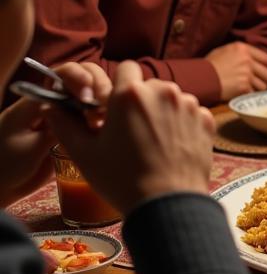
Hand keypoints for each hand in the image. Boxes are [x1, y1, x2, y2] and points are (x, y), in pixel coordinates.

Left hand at [0, 62, 110, 206]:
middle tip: (104, 108)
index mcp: (35, 102)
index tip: (90, 97)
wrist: (1, 188)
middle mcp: (52, 104)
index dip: (80, 78)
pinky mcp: (71, 132)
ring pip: (88, 98)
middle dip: (97, 86)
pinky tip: (109, 129)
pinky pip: (90, 117)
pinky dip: (103, 118)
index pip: (61, 75)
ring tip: (108, 120)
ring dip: (103, 102)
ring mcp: (63, 117)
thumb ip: (54, 130)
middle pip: (79, 80)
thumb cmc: (6, 167)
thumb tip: (79, 114)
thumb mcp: (30, 148)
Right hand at [45, 61, 213, 212]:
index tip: (116, 107)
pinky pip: (190, 113)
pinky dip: (182, 124)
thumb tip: (53, 107)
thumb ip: (65, 124)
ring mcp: (188, 105)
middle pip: (149, 85)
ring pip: (171, 98)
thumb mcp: (83, 154)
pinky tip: (172, 147)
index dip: (120, 86)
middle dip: (141, 101)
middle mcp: (163, 92)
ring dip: (162, 112)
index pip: (125, 69)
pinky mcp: (206, 120)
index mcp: (130, 94)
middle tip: (133, 130)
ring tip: (154, 142)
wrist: (167, 204)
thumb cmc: (122, 180)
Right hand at [205, 41, 266, 98]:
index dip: (266, 68)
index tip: (262, 73)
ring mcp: (247, 74)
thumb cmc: (209, 65)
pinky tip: (241, 94)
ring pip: (263, 86)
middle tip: (258, 84)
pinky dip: (249, 96)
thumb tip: (253, 57)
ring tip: (248, 90)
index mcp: (243, 49)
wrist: (200, 78)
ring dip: (257, 90)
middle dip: (265, 81)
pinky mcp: (244, 87)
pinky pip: (254, 94)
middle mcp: (247, 60)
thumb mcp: (224, 51)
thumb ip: (240, 53)